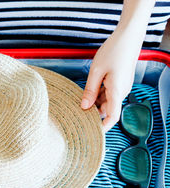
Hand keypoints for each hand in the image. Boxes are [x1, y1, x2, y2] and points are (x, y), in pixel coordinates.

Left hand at [81, 0, 153, 131]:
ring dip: (94, 103)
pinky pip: (108, 93)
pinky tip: (87, 91)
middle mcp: (121, 91)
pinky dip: (98, 95)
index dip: (103, 127)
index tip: (92, 132)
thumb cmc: (113, 51)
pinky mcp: (119, 82)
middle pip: (107, 110)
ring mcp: (121, 86)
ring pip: (106, 101)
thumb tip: (84, 107)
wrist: (128, 37)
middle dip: (93, 113)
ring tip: (79, 100)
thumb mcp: (97, 71)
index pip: (112, 116)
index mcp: (117, 91)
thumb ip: (90, 90)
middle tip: (76, 113)